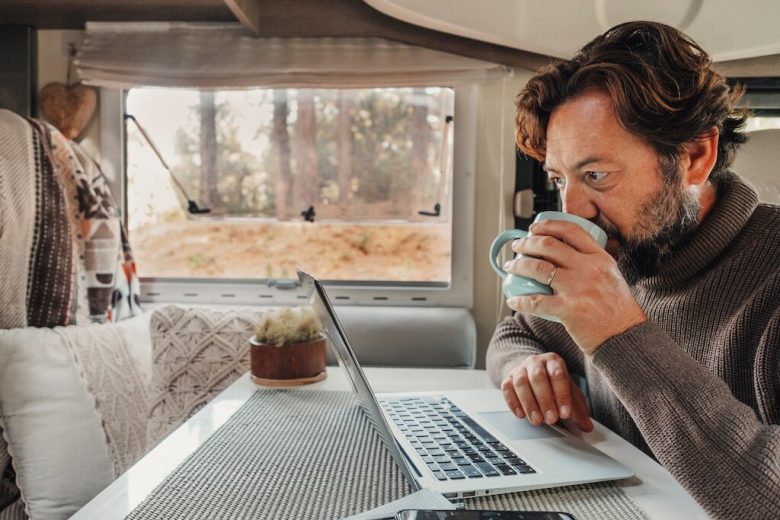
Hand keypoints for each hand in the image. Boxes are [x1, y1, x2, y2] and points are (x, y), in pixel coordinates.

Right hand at [501, 353, 592, 430]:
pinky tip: (521, 415)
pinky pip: (507, 388)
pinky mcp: (507, 378)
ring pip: (520, 382)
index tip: (565, 413)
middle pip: (538, 377)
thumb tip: (587, 426)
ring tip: (537, 420)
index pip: (558, 374)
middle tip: (551, 419)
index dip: (562, 395)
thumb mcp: (569, 393)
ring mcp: (520, 369)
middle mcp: (535, 362)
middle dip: (545, 400)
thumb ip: (577, 409)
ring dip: (529, 403)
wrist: (533, 373)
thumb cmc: (553, 384)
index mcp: (554, 361)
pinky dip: (513, 402)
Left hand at [504, 219, 645, 353]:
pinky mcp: (568, 309)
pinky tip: (513, 300)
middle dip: (526, 243)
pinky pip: (535, 301)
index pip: (571, 231)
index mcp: (600, 258)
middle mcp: (588, 268)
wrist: (625, 336)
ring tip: (510, 267)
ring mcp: (577, 288)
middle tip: (517, 246)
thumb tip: (568, 251)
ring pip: (538, 268)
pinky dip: (520, 300)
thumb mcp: (612, 275)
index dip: (548, 225)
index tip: (534, 228)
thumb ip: (593, 262)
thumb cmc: (617, 308)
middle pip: (549, 245)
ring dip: (518, 265)